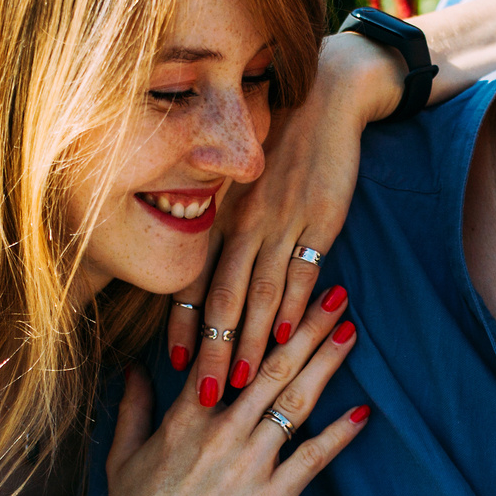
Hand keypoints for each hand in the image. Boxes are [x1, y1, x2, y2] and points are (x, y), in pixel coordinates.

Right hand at [93, 285, 368, 495]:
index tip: (278, 291)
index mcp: (185, 416)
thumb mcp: (122, 457)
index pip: (224, 352)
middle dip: (306, 327)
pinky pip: (312, 458)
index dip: (256, 319)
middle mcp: (220, 429)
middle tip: (335, 296)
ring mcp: (248, 463)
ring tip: (351, 333)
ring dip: (326, 364)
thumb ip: (132, 407)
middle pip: (271, 366)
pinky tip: (363, 411)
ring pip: (294, 400)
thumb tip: (133, 369)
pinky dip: (339, 433)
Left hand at [167, 34, 401, 387]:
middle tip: (205, 396)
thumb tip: (206, 272)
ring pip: (260, 294)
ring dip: (252, 343)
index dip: (181, 326)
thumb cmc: (276, 142)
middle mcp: (242, 225)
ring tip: (245, 383)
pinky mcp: (319, 222)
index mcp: (219, 216)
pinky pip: (304, 270)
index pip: (192, 281)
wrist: (324, 98)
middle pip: (222, 301)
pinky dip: (295, 306)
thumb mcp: (237, 178)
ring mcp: (281, 224)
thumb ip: (222, 225)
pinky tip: (290, 335)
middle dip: (213, 352)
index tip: (171, 367)